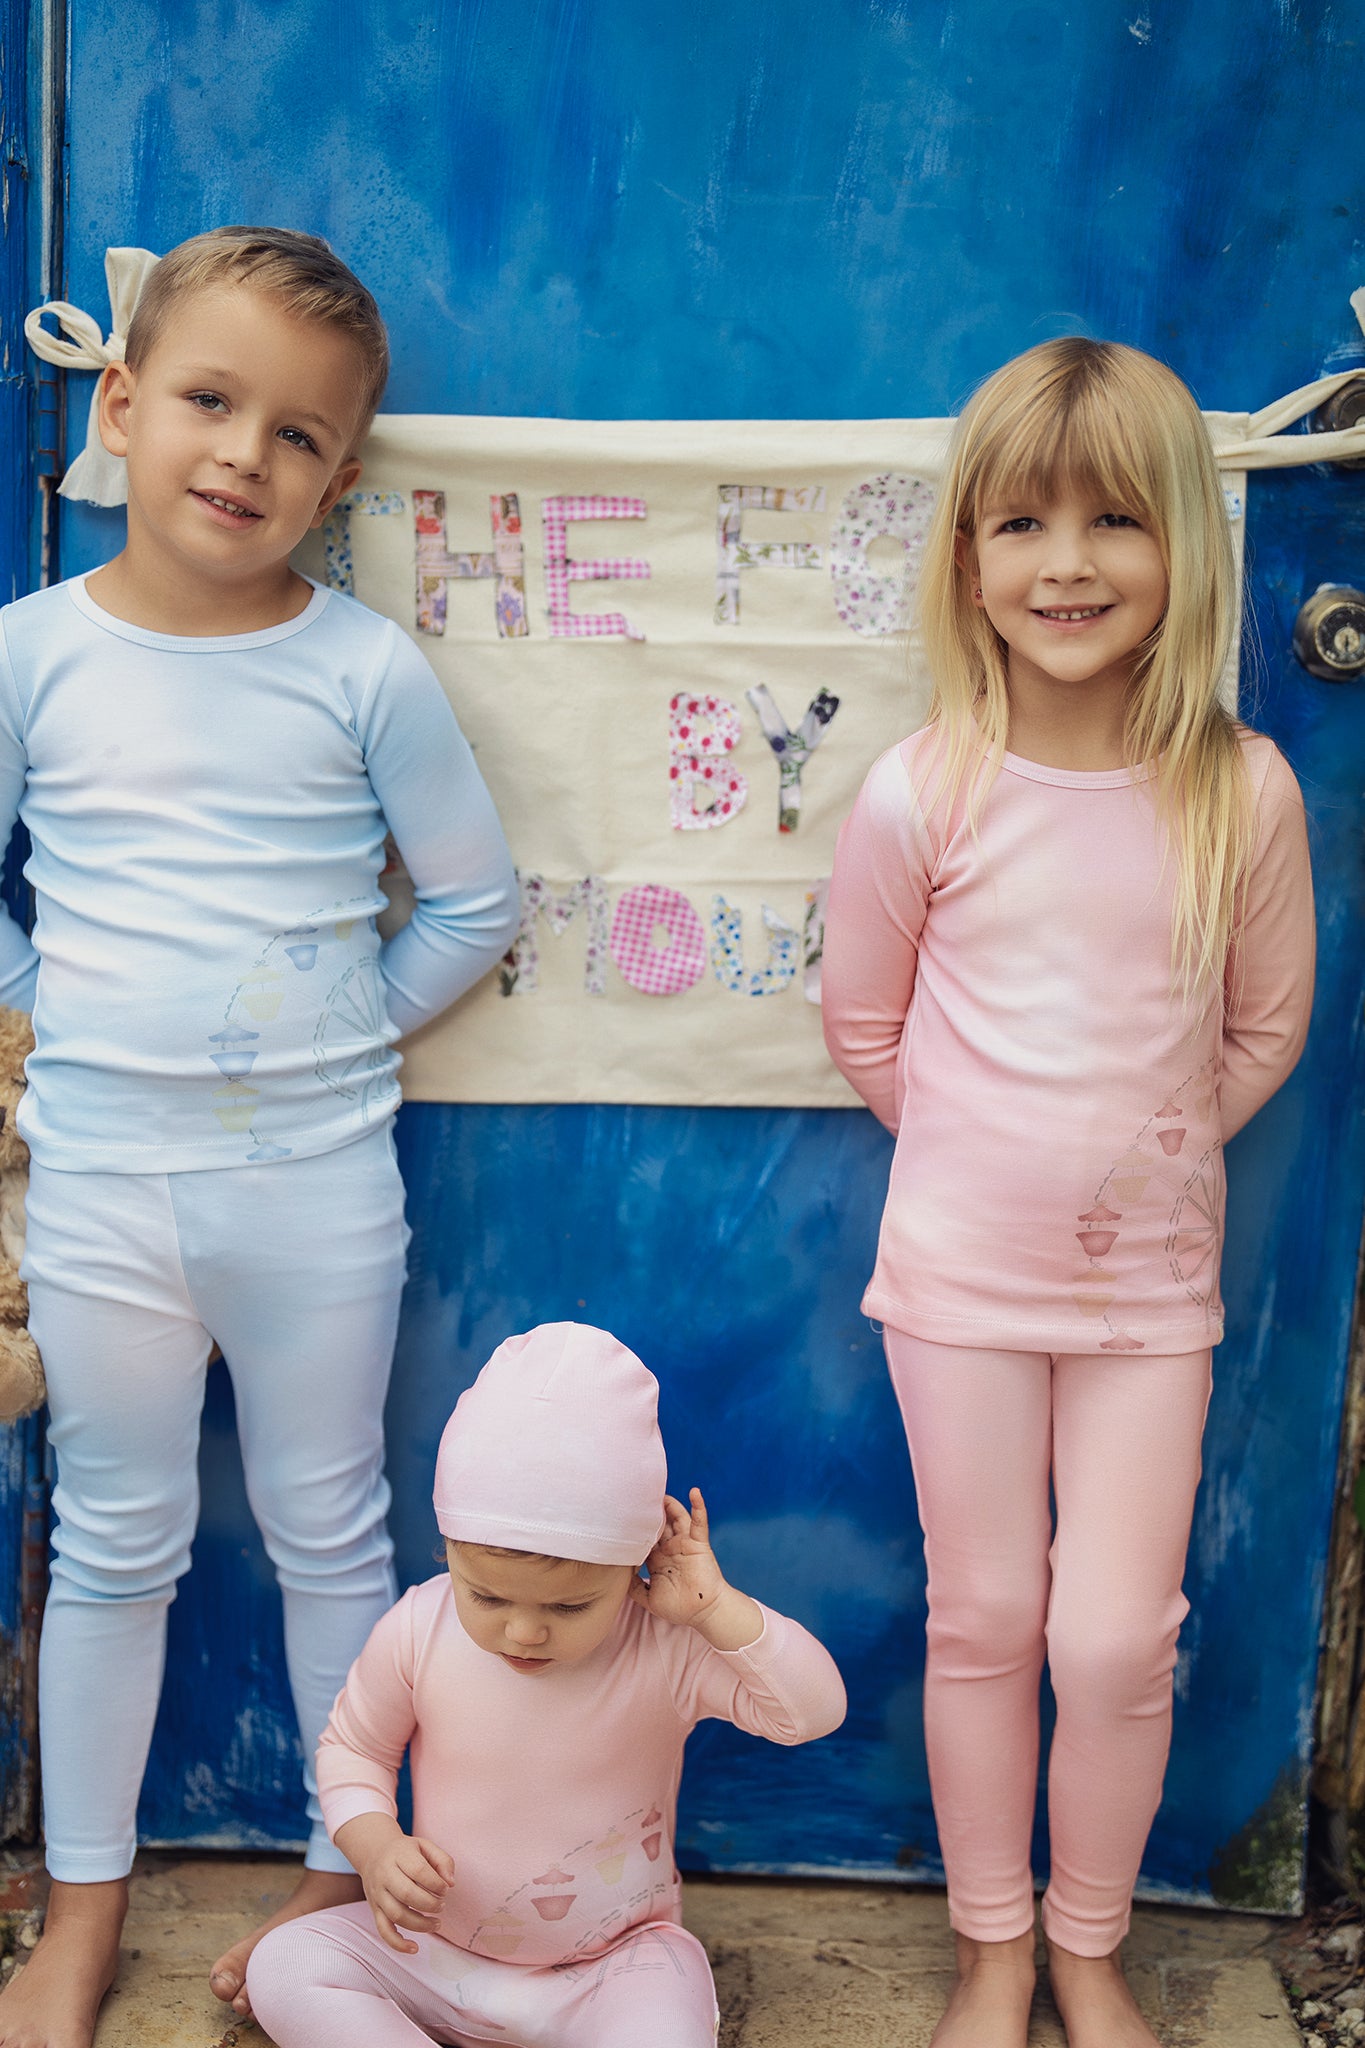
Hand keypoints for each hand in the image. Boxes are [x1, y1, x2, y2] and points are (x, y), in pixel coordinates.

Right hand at [336, 1814, 454, 1953]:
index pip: (418, 1870)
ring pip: (396, 1915)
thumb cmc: (405, 1851)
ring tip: (437, 1923)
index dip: (436, 1883)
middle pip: (406, 1894)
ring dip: (420, 1924)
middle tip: (442, 1905)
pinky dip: (398, 1943)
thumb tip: (451, 1883)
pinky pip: (383, 1931)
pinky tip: (414, 1948)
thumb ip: (443, 1860)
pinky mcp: (374, 1910)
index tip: (445, 1889)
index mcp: (399, 1855)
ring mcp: (378, 1894)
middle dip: (430, 1903)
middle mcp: (385, 1875)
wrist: (373, 1852)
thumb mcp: (425, 1846)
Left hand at [630, 1489, 761, 1648]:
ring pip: (676, 1518)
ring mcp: (685, 1544)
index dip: (634, 1529)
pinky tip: (694, 1492)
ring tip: (659, 1491)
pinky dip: (698, 1506)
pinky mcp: (698, 1543)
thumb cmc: (679, 1608)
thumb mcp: (649, 1598)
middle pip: (658, 1524)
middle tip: (637, 1496)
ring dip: (669, 1504)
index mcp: (658, 1559)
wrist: (703, 1613)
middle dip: (650, 1511)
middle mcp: (670, 1548)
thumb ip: (634, 1588)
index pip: (644, 1538)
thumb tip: (619, 1576)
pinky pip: (699, 1522)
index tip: (621, 1516)